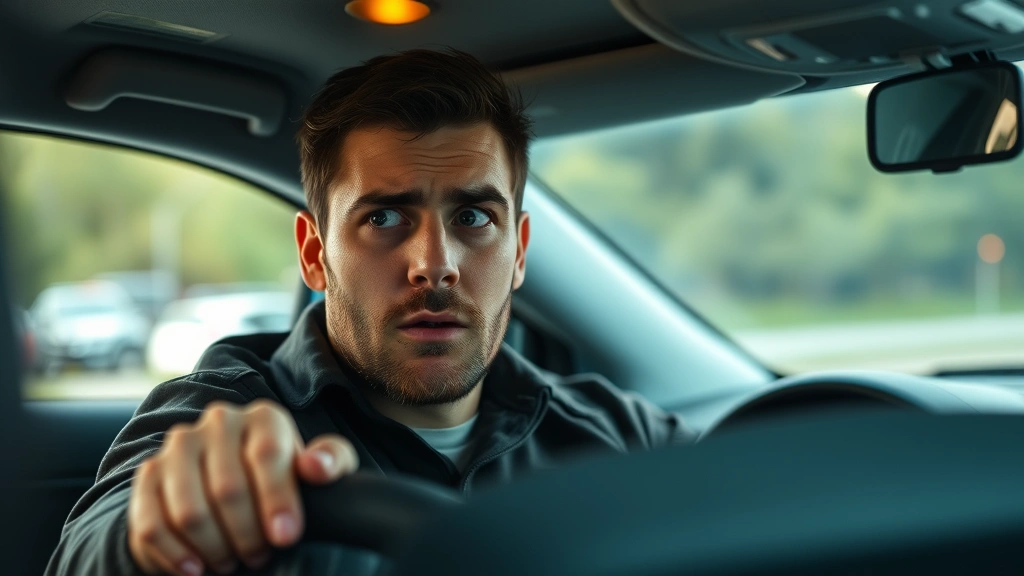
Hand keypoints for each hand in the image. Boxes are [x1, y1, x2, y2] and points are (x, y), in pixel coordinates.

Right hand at [127, 399, 358, 574]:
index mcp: (263, 417)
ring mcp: (179, 446)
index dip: (277, 501)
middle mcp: (218, 422)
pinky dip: (174, 555)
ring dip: (213, 547)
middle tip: (260, 555)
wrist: (234, 484)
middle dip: (247, 534)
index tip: (285, 536)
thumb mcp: (322, 469)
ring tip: (232, 561)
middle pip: (227, 488)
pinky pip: (151, 524)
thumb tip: (316, 467)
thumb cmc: (286, 479)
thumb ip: (332, 462)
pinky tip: (196, 569)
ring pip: (189, 511)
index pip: (267, 454)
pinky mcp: (148, 475)